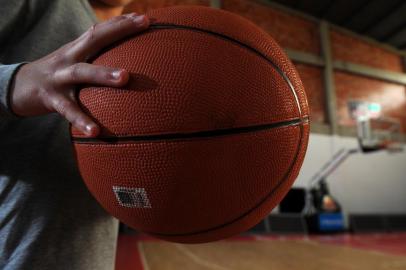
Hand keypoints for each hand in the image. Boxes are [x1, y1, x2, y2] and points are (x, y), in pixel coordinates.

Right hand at [9, 13, 148, 136]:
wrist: (17, 86)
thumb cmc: (57, 74)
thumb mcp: (74, 61)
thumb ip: (95, 58)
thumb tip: (128, 65)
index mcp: (77, 48)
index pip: (100, 30)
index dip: (122, 22)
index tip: (145, 18)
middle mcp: (69, 58)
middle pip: (94, 39)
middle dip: (119, 30)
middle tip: (144, 24)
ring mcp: (59, 78)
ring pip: (82, 72)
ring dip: (104, 73)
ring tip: (126, 77)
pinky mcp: (51, 99)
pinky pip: (68, 110)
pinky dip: (81, 120)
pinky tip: (96, 131)